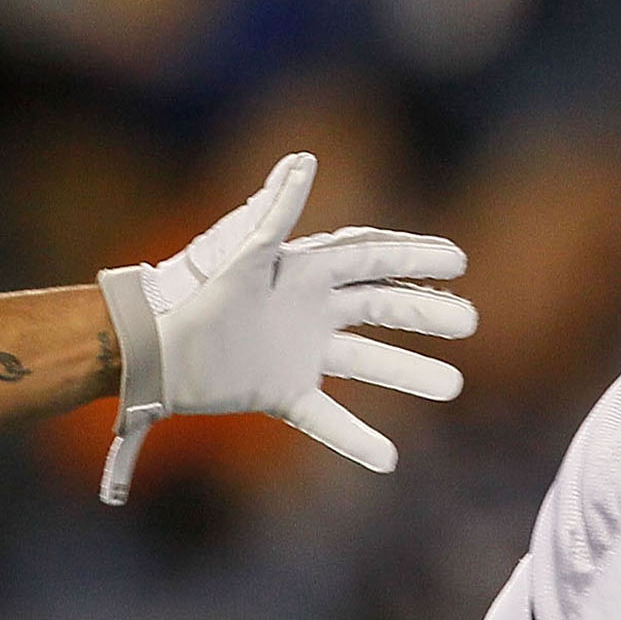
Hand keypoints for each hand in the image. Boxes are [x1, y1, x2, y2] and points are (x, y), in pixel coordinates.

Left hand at [97, 154, 476, 502]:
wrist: (150, 347)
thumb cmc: (193, 289)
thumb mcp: (241, 249)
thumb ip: (276, 209)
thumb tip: (304, 160)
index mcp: (304, 269)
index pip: (371, 258)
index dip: (415, 258)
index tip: (459, 262)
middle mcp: (310, 308)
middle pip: (381, 307)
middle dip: (426, 314)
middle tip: (470, 323)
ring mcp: (300, 351)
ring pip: (368, 362)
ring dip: (409, 373)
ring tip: (454, 386)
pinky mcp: (281, 391)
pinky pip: (328, 417)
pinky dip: (357, 438)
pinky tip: (389, 459)